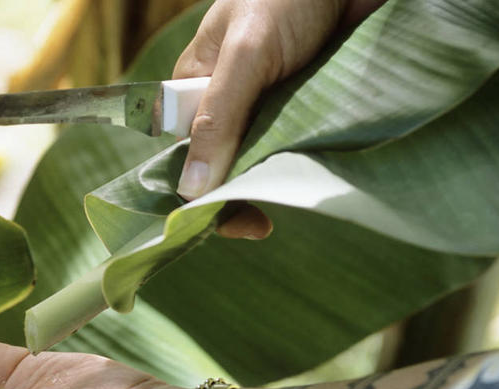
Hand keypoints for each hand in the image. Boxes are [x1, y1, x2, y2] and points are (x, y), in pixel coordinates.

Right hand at [173, 0, 385, 238]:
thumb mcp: (246, 53)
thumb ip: (218, 117)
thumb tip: (190, 189)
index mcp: (198, 87)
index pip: (188, 151)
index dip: (200, 189)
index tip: (225, 218)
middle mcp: (230, 101)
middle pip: (225, 162)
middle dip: (238, 193)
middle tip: (260, 225)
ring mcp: (270, 106)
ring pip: (263, 159)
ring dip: (274, 181)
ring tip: (287, 197)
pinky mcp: (307, 108)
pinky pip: (299, 146)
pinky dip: (305, 164)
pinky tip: (310, 179)